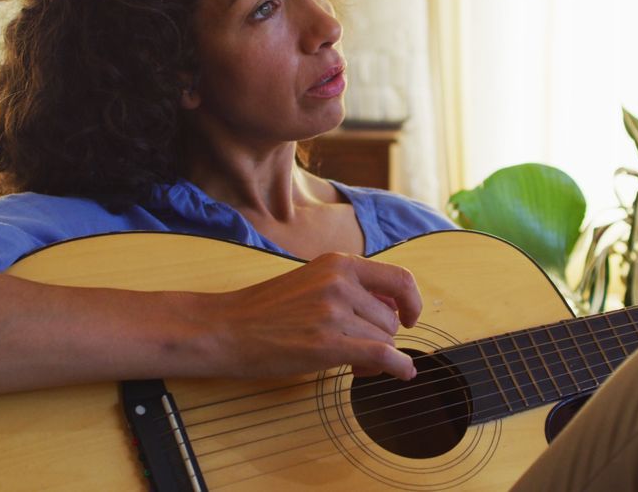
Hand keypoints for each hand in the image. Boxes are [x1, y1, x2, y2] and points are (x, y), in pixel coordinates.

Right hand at [198, 253, 421, 380]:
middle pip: (390, 317)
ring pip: (384, 339)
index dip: (412, 301)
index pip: (399, 278)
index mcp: (338, 263)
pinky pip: (382, 355)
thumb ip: (350, 288)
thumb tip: (394, 309)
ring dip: (375, 355)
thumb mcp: (312, 280)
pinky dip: (399, 367)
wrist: (226, 328)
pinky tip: (402, 373)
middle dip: (382, 337)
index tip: (409, 317)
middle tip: (360, 351)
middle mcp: (340, 282)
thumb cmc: (265, 310)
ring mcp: (334, 311)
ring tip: (350, 360)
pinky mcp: (327, 343)